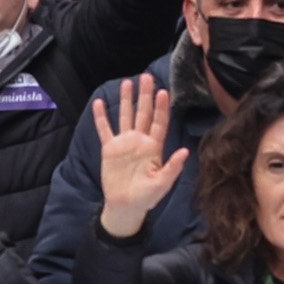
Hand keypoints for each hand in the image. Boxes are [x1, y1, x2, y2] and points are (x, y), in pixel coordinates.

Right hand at [90, 79, 192, 238]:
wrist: (125, 206)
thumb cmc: (147, 196)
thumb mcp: (161, 184)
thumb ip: (172, 168)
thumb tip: (185, 152)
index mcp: (154, 147)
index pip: (159, 122)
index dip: (162, 108)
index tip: (163, 92)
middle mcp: (140, 140)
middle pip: (143, 113)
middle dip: (145, 95)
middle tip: (147, 77)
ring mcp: (124, 143)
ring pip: (125, 116)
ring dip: (126, 100)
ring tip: (128, 82)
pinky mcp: (109, 149)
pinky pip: (105, 130)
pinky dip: (101, 117)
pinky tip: (99, 103)